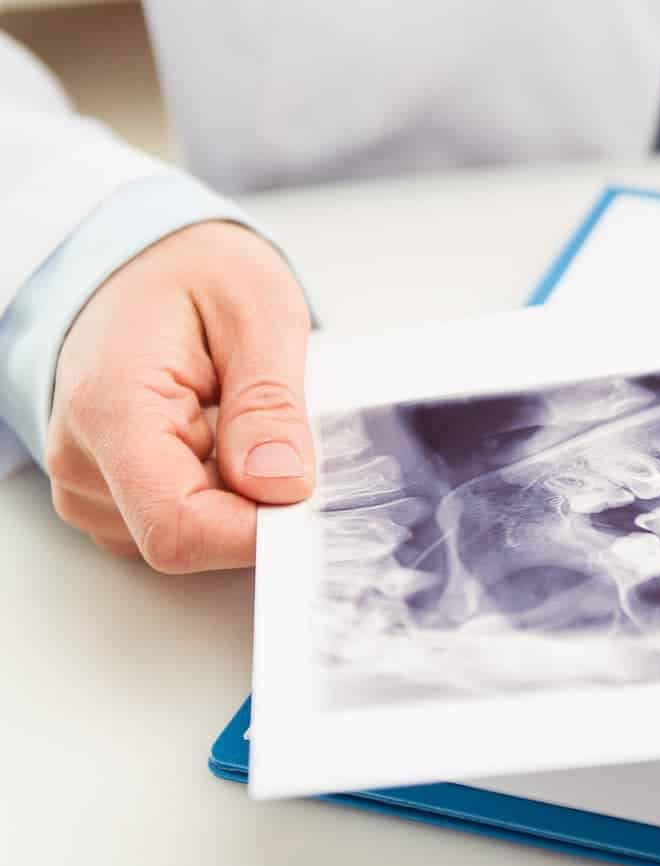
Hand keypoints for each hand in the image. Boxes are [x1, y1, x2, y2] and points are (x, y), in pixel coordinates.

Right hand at [45, 221, 313, 571]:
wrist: (141, 263)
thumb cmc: (195, 275)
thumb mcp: (259, 313)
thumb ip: (269, 404)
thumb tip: (282, 485)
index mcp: (110, 410)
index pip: (178, 527)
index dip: (256, 531)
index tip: (309, 498)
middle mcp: (81, 460)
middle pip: (190, 539)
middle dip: (255, 503)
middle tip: (282, 432)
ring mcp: (88, 484)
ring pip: (191, 540)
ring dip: (238, 495)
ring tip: (239, 420)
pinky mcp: (107, 496)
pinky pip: (181, 526)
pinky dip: (220, 494)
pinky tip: (223, 439)